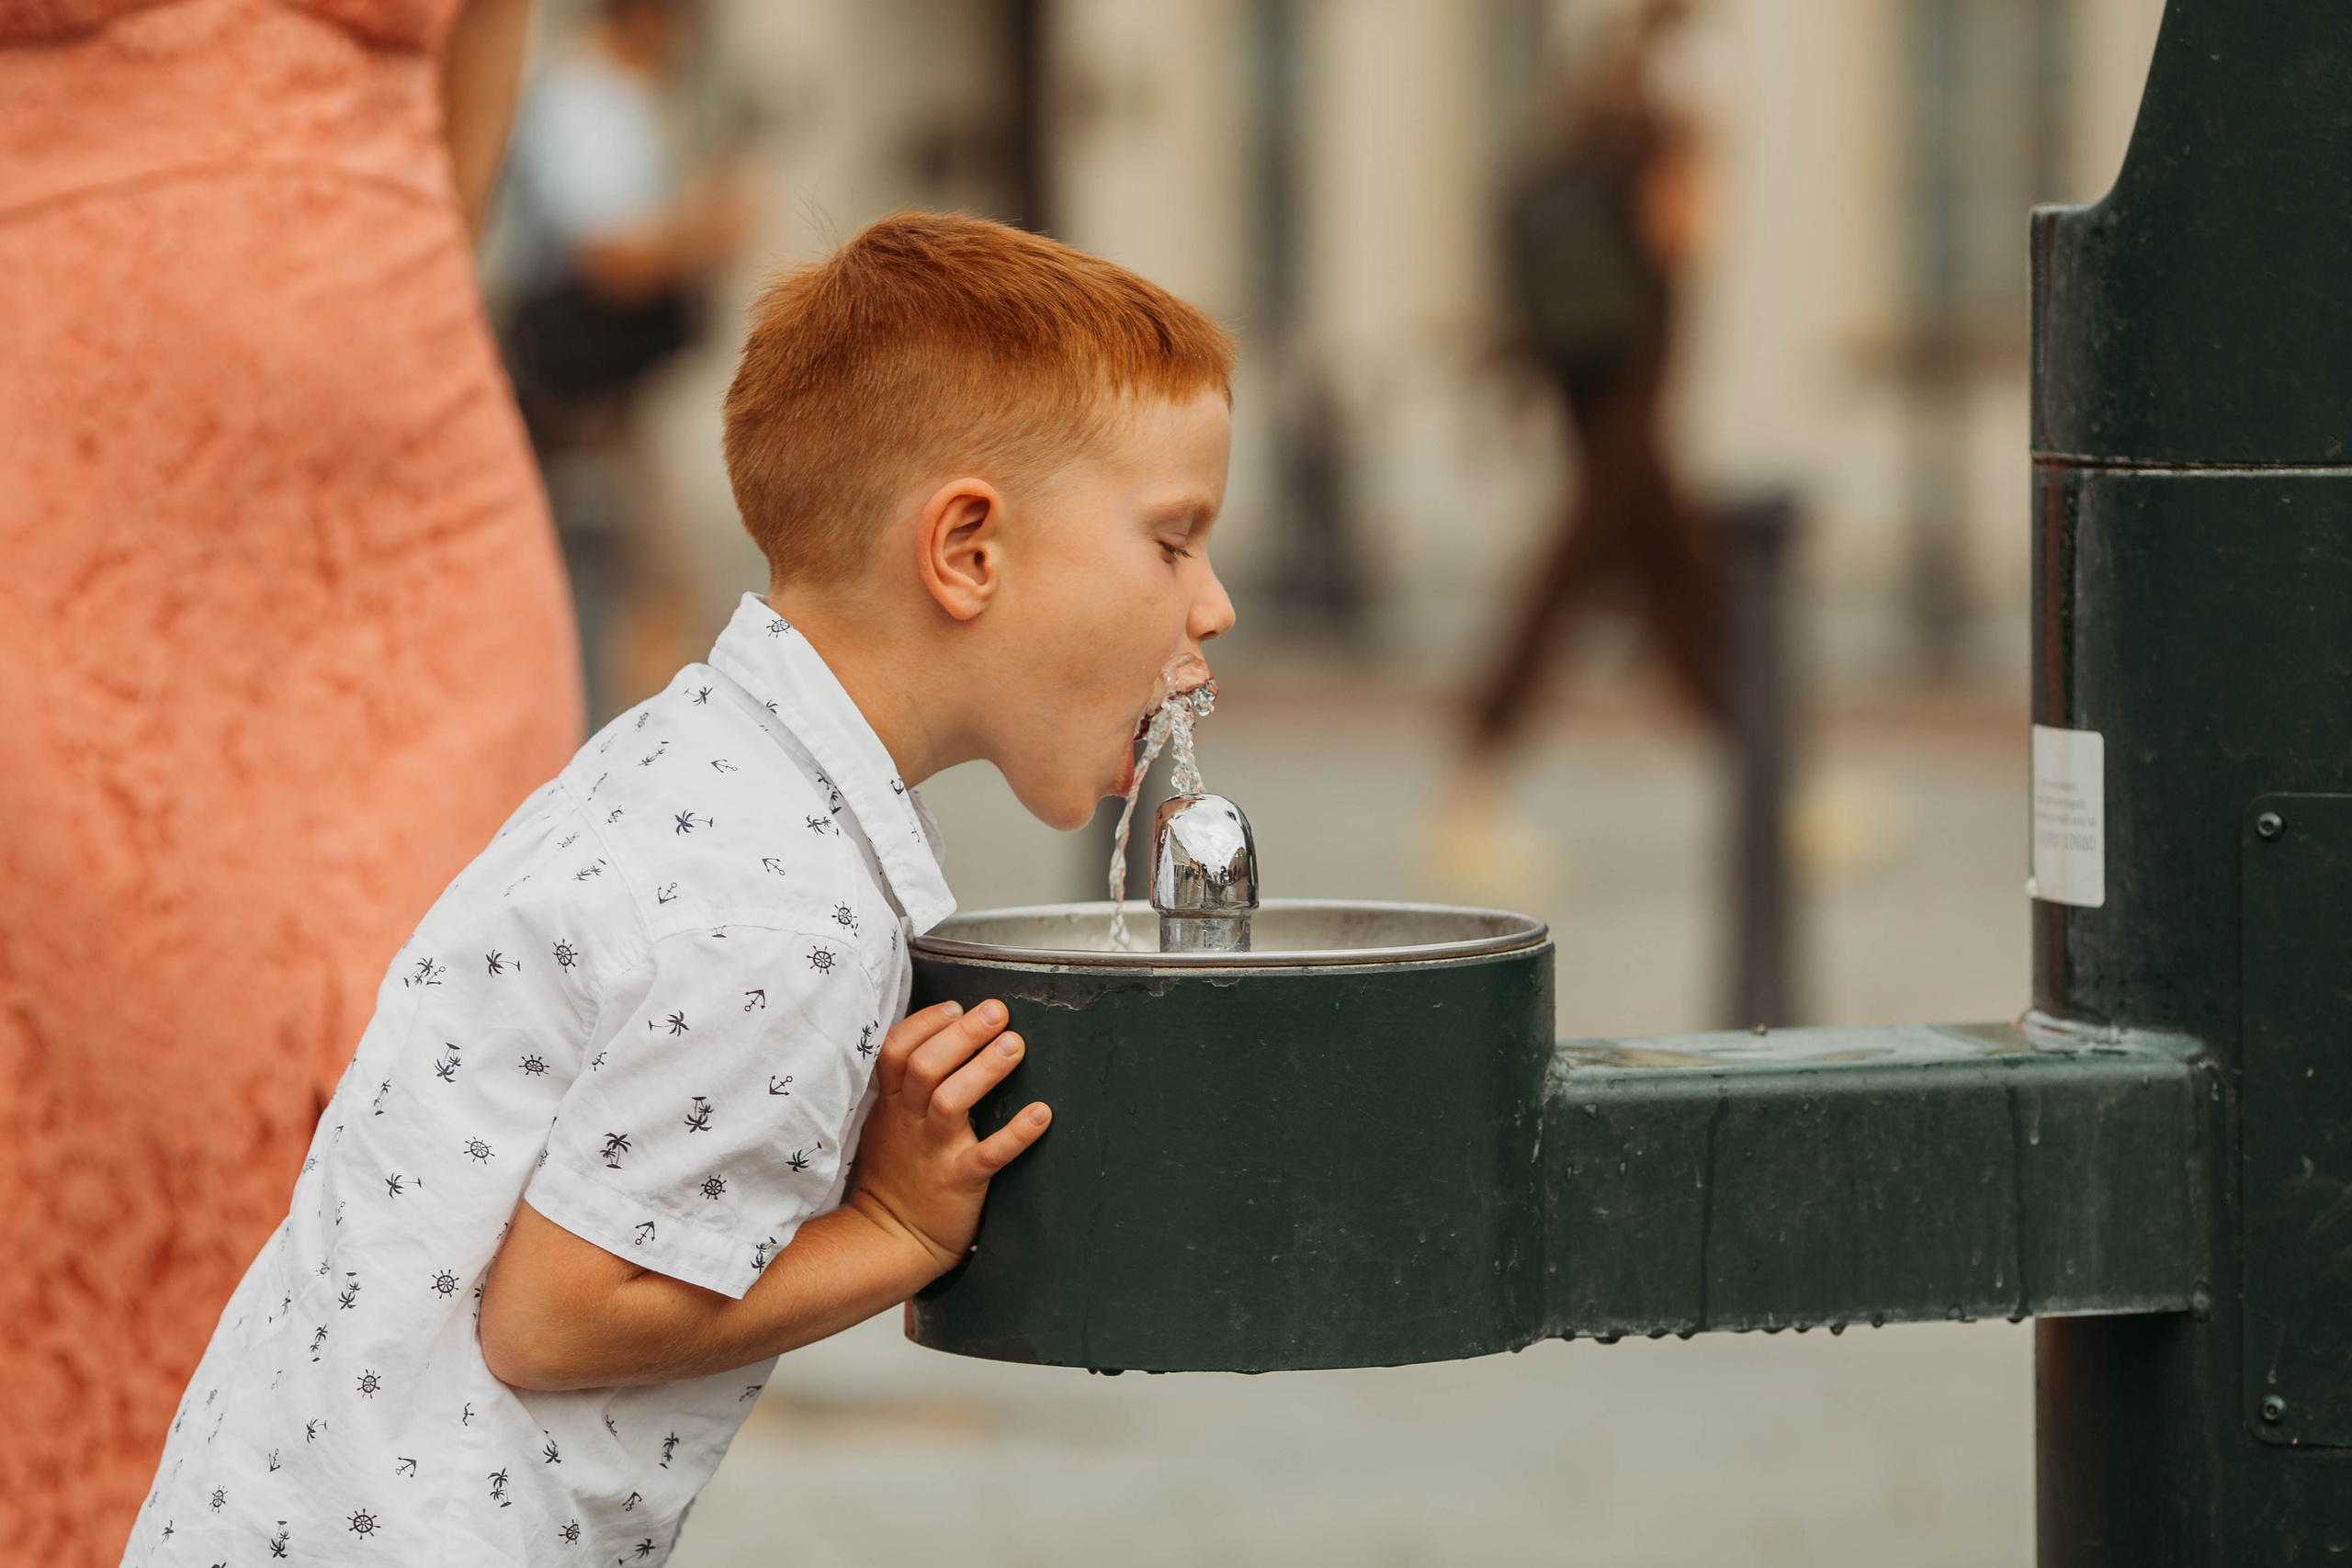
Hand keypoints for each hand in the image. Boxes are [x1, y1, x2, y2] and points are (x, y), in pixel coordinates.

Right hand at [848, 1000, 1048, 1273]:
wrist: (889, 1239)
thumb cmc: (895, 1174)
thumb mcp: (885, 1124)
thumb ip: (903, 1086)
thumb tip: (937, 1037)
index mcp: (893, 1104)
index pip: (895, 1051)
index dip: (924, 1024)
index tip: (954, 1006)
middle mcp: (910, 1122)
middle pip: (926, 1067)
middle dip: (962, 1035)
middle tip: (997, 1012)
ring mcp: (934, 1151)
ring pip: (951, 1103)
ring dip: (984, 1071)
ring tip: (1014, 1045)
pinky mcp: (959, 1181)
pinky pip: (989, 1155)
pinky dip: (1016, 1134)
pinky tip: (1042, 1113)